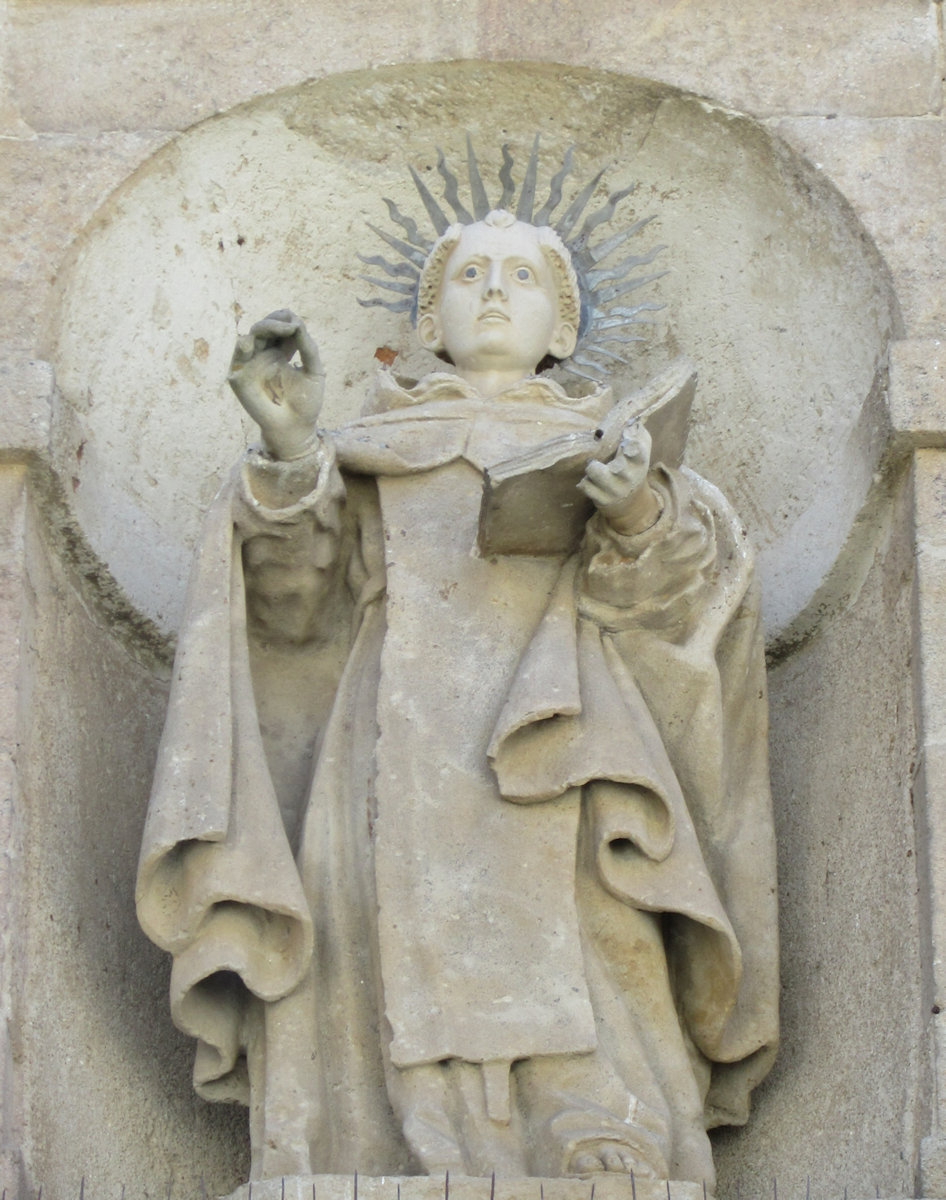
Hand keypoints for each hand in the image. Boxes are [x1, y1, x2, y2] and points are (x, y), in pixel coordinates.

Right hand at [228, 310, 324, 459]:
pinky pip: (237, 355)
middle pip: (264, 327)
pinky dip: (245, 344)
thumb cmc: (306, 403)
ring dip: (266, 327)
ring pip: (251, 335)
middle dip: (276, 321)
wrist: (295, 428)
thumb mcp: (314, 371)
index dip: (286, 320)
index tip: (298, 325)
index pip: (279, 328)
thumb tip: (297, 323)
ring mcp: (251, 364)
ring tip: (283, 328)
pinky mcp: (240, 376)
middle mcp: (264, 355)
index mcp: (280, 352)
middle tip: (291, 324)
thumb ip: (308, 347)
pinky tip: (256, 341)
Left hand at [579, 422, 660, 535]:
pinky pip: (585, 485)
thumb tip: (629, 420)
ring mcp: (614, 489)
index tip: (625, 440)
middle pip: (617, 466)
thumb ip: (637, 432)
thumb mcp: (642, 448)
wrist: (630, 499)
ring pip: (595, 472)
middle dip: (609, 456)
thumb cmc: (632, 465)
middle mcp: (628, 477)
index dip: (630, 443)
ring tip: (593, 464)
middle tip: (604, 454)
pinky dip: (585, 480)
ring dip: (591, 466)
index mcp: (639, 462)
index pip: (637, 451)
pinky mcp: (601, 499)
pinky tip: (590, 478)